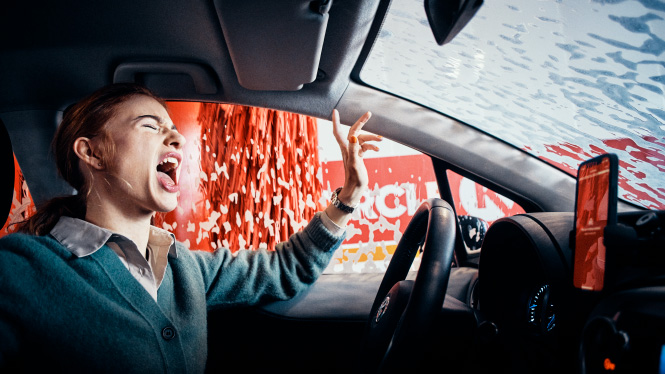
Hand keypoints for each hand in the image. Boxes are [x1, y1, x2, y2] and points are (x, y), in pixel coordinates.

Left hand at [325, 109, 381, 224]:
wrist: (355, 189)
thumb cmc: (354, 178)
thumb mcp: (355, 164)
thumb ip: (353, 150)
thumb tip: (354, 136)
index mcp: (345, 148)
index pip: (338, 131)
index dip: (336, 121)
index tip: (336, 110)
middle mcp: (348, 148)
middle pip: (353, 131)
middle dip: (361, 122)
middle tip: (369, 113)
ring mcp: (354, 152)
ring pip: (362, 139)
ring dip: (372, 138)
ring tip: (381, 139)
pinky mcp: (359, 156)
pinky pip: (365, 146)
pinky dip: (372, 146)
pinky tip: (378, 149)